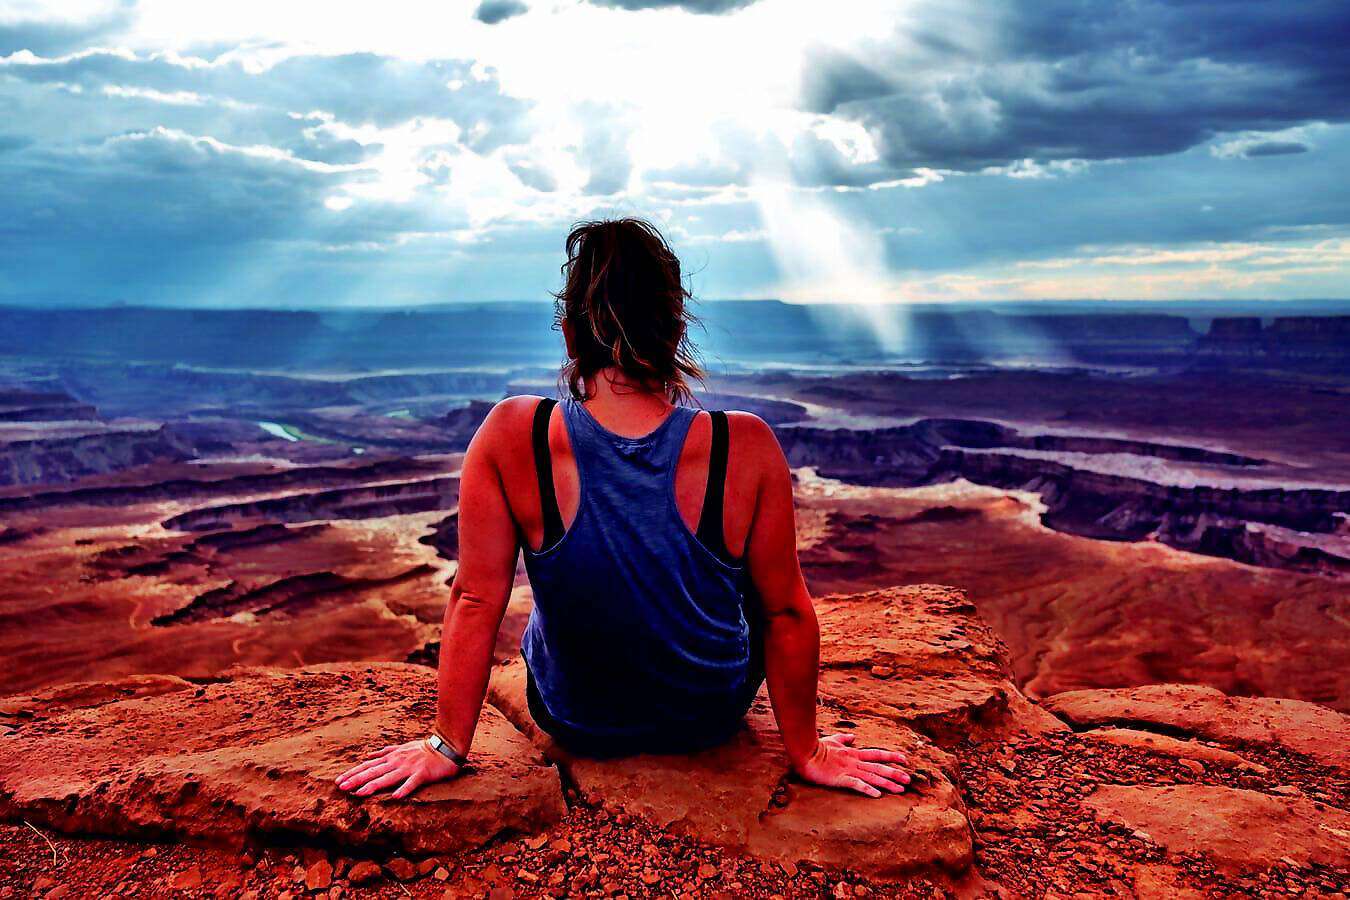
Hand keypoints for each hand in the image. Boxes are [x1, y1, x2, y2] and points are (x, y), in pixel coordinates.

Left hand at [335, 739, 460, 799]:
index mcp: (391, 757)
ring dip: (373, 785)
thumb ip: (384, 752)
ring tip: (360, 793)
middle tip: (341, 787)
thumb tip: (367, 755)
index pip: (368, 766)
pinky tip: (396, 797)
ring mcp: (409, 767)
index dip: (353, 773)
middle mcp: (397, 762)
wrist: (444, 747)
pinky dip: (404, 789)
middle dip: (356, 779)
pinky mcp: (422, 774)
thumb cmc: (422, 749)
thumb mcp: (401, 747)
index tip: (338, 781)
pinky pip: (412, 783)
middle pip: (373, 771)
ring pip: (388, 777)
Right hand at [793, 733, 910, 797]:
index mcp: (853, 753)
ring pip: (872, 777)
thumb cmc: (815, 746)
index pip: (876, 754)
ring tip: (901, 789)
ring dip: (887, 783)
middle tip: (909, 780)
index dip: (891, 757)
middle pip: (878, 768)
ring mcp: (848, 770)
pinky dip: (867, 789)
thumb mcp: (832, 740)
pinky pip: (856, 784)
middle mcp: (854, 762)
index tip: (905, 760)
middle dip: (895, 774)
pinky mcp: (840, 779)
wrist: (804, 751)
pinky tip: (877, 795)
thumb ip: (844, 739)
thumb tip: (853, 737)